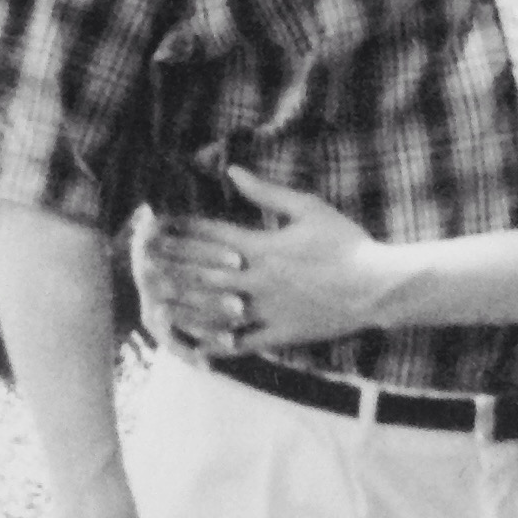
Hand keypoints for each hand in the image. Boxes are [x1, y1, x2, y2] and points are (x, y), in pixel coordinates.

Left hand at [137, 168, 401, 352]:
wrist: (375, 286)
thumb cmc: (345, 242)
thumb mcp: (309, 208)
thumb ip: (267, 192)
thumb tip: (234, 172)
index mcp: (265, 246)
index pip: (212, 235)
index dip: (182, 228)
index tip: (158, 223)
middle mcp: (259, 280)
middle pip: (204, 272)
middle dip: (171, 266)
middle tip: (142, 263)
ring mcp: (267, 311)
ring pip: (214, 311)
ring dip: (182, 305)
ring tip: (156, 302)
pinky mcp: (278, 335)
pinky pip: (240, 344)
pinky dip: (215, 345)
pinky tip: (193, 345)